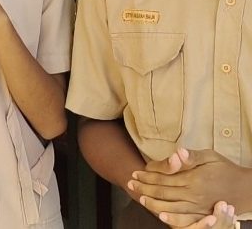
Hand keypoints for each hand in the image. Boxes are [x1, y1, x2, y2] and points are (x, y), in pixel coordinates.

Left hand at [130, 148, 250, 225]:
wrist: (244, 189)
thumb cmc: (225, 169)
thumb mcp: (210, 157)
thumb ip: (192, 157)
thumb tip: (177, 152)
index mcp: (193, 178)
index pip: (163, 176)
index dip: (148, 175)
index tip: (136, 172)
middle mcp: (194, 194)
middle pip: (162, 191)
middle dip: (144, 187)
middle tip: (130, 183)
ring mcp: (197, 207)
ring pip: (168, 206)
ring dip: (151, 201)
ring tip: (139, 196)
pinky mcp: (201, 215)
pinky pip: (183, 219)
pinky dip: (170, 218)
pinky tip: (160, 215)